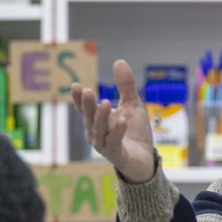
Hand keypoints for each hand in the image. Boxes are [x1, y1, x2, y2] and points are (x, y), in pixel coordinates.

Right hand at [71, 59, 155, 183]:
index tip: (76, 86)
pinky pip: (114, 142)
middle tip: (88, 91)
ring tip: (106, 102)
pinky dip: (118, 131)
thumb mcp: (132, 105)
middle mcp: (96, 133)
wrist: (145, 160)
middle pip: (89, 117)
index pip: (85, 108)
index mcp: (97, 120)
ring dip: (102, 117)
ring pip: (99, 130)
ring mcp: (104, 145)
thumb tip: (119, 61)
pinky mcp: (116, 155)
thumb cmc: (135, 133)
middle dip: (87, 105)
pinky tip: (123, 120)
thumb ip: (125, 86)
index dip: (79, 98)